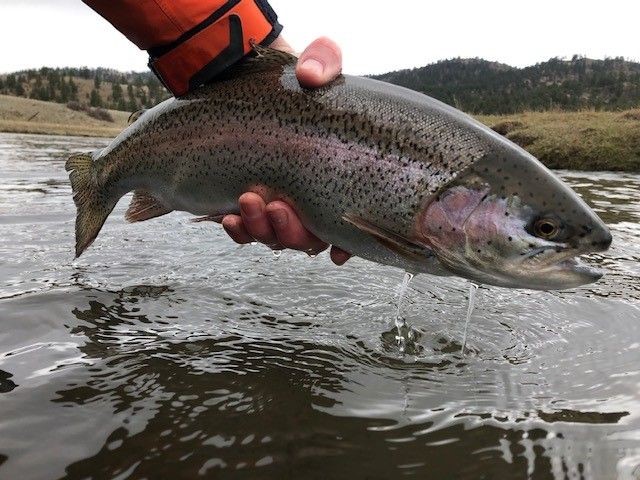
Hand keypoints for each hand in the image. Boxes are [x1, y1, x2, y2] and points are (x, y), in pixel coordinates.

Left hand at [220, 37, 350, 265]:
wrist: (247, 82)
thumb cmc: (291, 81)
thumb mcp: (316, 61)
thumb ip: (325, 60)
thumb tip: (312, 77)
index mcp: (338, 178)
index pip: (351, 223)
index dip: (347, 244)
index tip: (337, 251)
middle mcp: (311, 199)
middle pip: (309, 240)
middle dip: (294, 233)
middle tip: (278, 206)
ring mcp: (279, 204)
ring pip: (276, 239)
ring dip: (263, 230)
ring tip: (248, 200)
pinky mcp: (247, 203)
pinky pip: (246, 231)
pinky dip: (239, 231)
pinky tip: (228, 218)